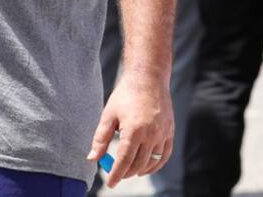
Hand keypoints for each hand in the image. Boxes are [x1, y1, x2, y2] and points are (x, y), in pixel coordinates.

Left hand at [87, 70, 174, 187]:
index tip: (109, 183)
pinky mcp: (170, 132)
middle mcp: (151, 134)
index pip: (124, 161)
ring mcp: (163, 134)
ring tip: (129, 172)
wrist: (148, 79)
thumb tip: (92, 158)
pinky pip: (164, 155)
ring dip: (140, 171)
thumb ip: (100, 138)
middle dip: (126, 173)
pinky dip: (155, 165)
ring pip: (152, 162)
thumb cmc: (125, 95)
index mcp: (133, 130)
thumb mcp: (108, 115)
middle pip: (138, 165)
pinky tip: (146, 167)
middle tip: (117, 175)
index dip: (116, 174)